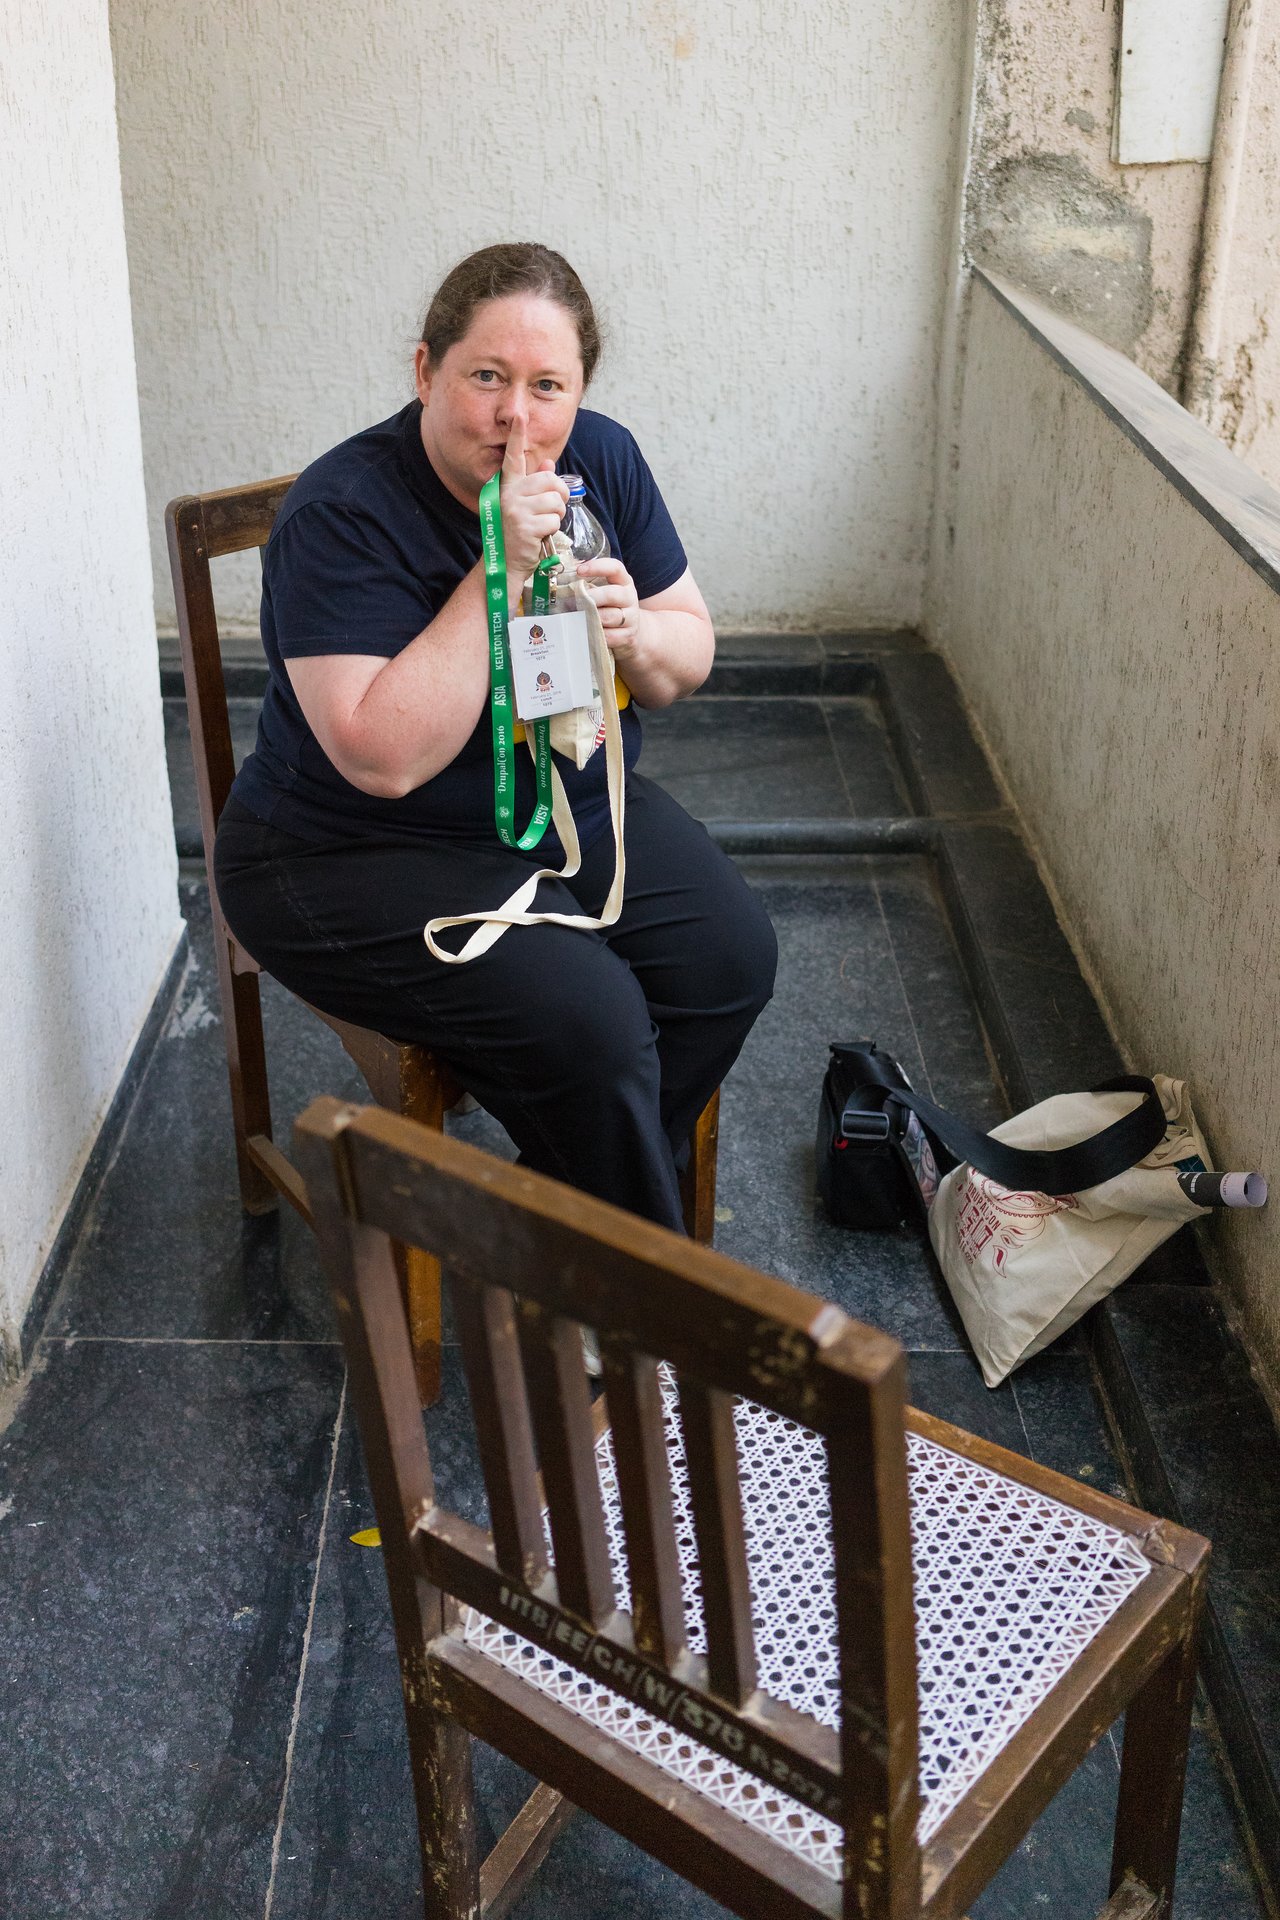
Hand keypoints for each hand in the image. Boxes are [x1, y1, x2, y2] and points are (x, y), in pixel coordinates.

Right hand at [498, 419, 567, 583]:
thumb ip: (536, 485)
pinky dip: (552, 531)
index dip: (516, 436)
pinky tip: (539, 537)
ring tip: (542, 526)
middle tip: (551, 511)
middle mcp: (510, 494)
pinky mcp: (524, 526)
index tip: (518, 416)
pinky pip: (553, 520)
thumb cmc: (517, 534)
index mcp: (508, 486)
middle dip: (559, 497)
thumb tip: (550, 464)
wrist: (504, 563)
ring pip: (555, 502)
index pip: (512, 457)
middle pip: (551, 481)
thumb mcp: (524, 507)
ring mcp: (515, 509)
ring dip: (556, 516)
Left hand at [577, 557, 640, 653]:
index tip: (579, 570)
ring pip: (610, 616)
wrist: (631, 630)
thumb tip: (563, 583)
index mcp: (623, 581)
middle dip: (591, 597)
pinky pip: (610, 635)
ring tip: (576, 617)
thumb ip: (589, 585)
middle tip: (576, 601)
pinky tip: (587, 632)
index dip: (598, 567)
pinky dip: (596, 634)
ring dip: (591, 617)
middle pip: (612, 594)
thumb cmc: (610, 607)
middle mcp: (629, 597)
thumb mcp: (604, 592)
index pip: (615, 568)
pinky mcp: (628, 635)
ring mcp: (631, 617)